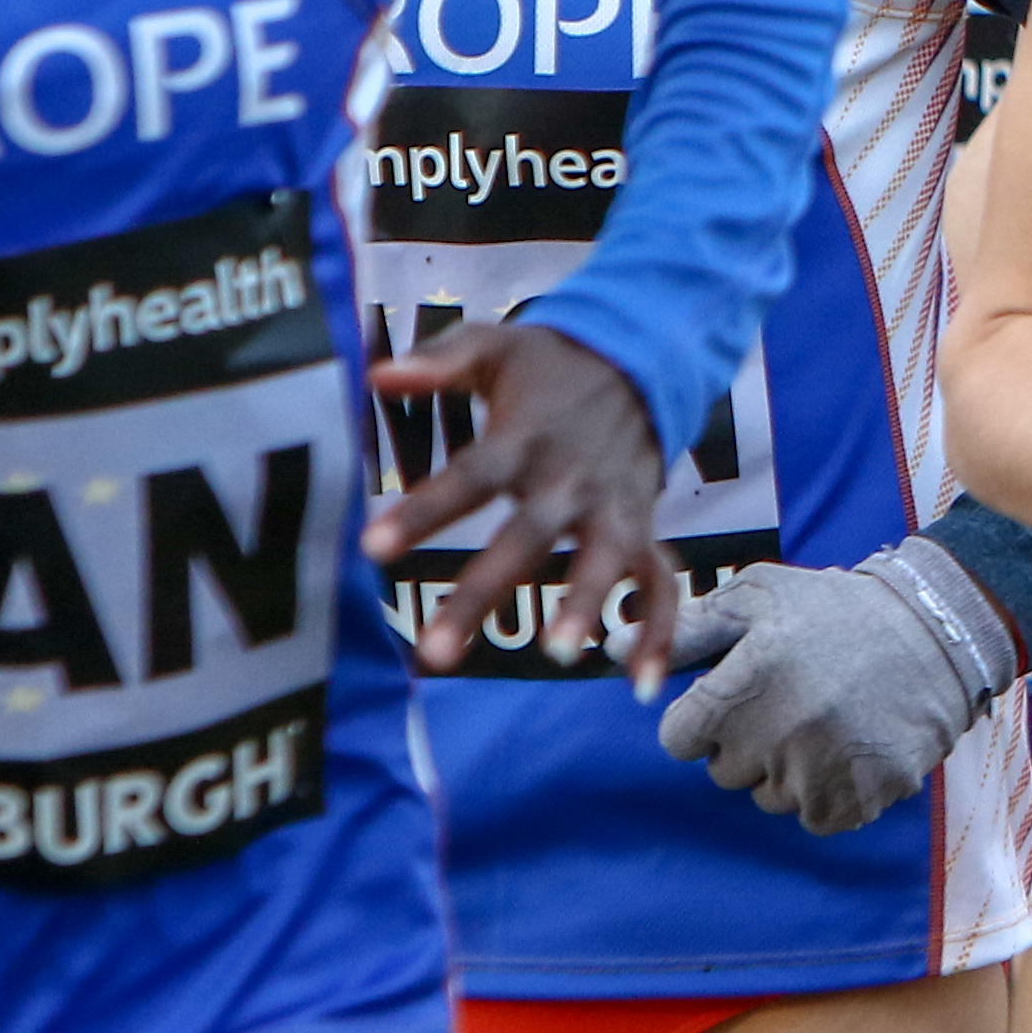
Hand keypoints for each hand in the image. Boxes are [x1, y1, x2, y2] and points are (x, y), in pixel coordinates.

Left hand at [364, 322, 679, 691]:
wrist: (645, 357)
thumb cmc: (553, 363)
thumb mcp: (496, 347)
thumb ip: (437, 363)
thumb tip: (374, 376)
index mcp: (526, 436)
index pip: (470, 476)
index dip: (423, 510)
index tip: (372, 549)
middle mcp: (573, 478)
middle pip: (527, 538)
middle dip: (483, 593)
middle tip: (434, 653)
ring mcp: (614, 506)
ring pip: (606, 562)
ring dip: (584, 606)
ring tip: (555, 656)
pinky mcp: (642, 527)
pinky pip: (659, 584)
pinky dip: (659, 632)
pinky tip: (638, 685)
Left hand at [657, 543, 1011, 833]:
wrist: (940, 629)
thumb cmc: (836, 610)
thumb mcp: (760, 597)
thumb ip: (687, 629)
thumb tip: (614, 652)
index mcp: (747, 681)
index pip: (678, 739)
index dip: (703, 717)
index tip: (740, 695)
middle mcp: (780, 730)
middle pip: (721, 772)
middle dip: (745, 742)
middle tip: (791, 701)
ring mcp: (823, 768)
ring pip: (767, 798)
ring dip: (785, 769)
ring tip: (824, 721)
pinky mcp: (862, 795)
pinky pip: (815, 818)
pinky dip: (826, 793)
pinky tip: (848, 748)